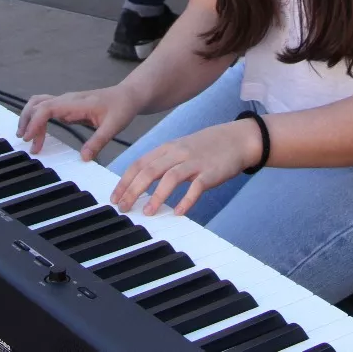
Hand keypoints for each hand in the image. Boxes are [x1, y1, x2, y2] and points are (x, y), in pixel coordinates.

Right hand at [16, 85, 140, 160]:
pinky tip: (38, 134)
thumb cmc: (121, 108)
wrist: (127, 96)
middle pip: (38, 104)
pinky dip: (37, 119)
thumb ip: (98, 142)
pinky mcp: (66, 106)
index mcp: (77, 103)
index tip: (29, 138)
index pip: (48, 108)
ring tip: (28, 138)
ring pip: (39, 103)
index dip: (35, 122)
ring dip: (29, 118)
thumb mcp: (114, 127)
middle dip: (27, 122)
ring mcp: (66, 102)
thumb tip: (84, 158)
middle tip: (27, 143)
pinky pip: (46, 109)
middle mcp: (68, 100)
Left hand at [110, 119, 260, 217]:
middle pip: (150, 171)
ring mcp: (195, 162)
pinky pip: (197, 187)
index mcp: (168, 148)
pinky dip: (186, 200)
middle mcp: (178, 153)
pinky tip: (179, 212)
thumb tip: (139, 182)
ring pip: (170, 177)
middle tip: (123, 208)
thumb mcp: (180, 150)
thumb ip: (161, 163)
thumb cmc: (205, 148)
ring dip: (157, 196)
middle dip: (133, 190)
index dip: (125, 181)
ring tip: (147, 213)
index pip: (140, 164)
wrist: (237, 139)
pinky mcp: (211, 172)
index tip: (115, 197)